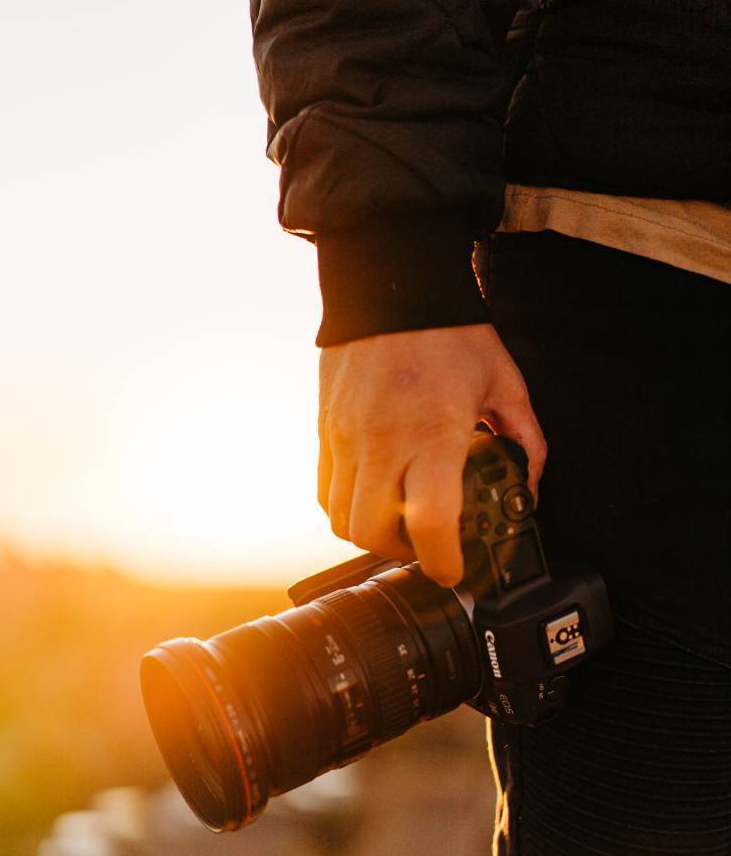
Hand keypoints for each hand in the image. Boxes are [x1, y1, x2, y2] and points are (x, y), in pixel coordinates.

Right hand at [318, 324, 546, 586]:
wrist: (389, 286)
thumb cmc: (447, 332)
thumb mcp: (505, 383)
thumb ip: (526, 440)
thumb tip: (531, 486)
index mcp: (433, 432)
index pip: (429, 522)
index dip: (442, 562)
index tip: (454, 570)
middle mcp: (381, 441)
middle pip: (372, 534)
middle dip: (401, 554)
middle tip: (426, 544)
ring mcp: (345, 437)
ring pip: (341, 519)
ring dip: (370, 533)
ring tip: (398, 520)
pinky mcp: (325, 430)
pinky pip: (325, 491)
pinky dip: (346, 506)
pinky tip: (373, 493)